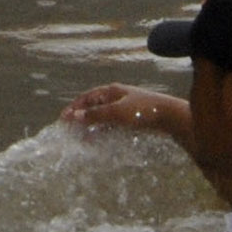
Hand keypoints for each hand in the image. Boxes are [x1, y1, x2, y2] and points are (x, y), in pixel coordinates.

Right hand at [59, 85, 185, 135]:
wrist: (169, 117)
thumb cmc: (143, 111)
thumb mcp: (117, 112)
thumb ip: (96, 115)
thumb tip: (75, 116)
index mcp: (111, 91)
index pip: (87, 97)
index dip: (74, 107)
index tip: (62, 119)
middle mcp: (116, 97)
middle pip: (93, 107)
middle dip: (81, 118)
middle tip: (69, 131)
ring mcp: (124, 108)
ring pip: (102, 117)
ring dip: (91, 127)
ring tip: (81, 139)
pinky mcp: (131, 119)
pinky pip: (111, 125)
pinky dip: (102, 131)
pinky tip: (97, 141)